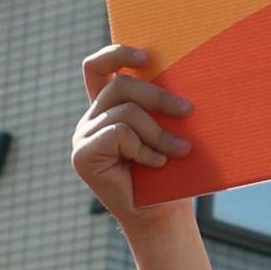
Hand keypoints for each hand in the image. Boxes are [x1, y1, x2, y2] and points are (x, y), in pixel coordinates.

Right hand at [72, 45, 196, 231]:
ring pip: (125, 112)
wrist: (161, 215)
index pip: (98, 67)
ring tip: (181, 150)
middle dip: (158, 96)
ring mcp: (83, 136)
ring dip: (159, 132)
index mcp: (108, 108)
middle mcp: (91, 118)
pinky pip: (119, 134)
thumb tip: (185, 74)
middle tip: (188, 111)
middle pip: (121, 86)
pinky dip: (144, 149)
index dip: (117, 54)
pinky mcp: (82, 155)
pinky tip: (157, 164)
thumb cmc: (170, 172)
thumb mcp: (168, 131)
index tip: (147, 55)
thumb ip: (162, 106)